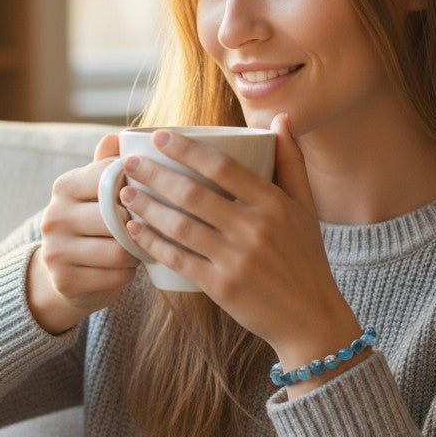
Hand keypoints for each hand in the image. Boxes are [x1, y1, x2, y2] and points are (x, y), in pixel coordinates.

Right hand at [27, 133, 139, 333]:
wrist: (64, 271)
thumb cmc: (92, 222)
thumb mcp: (96, 190)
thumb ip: (108, 164)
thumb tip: (117, 136)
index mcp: (64, 186)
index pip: (110, 178)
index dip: (136, 187)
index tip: (146, 194)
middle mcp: (54, 216)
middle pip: (117, 218)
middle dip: (139, 224)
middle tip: (150, 227)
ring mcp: (56, 251)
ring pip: (119, 251)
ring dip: (137, 251)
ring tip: (139, 247)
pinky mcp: (65, 281)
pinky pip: (115, 276)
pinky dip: (127, 273)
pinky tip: (126, 268)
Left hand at [119, 114, 360, 372]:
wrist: (311, 318)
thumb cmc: (305, 258)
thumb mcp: (305, 207)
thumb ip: (291, 161)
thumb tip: (279, 118)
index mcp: (273, 203)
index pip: (222, 166)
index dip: (186, 149)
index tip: (159, 137)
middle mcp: (254, 228)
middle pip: (193, 194)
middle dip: (154, 175)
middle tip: (129, 163)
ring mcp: (237, 259)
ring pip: (180, 226)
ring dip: (147, 207)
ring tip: (124, 193)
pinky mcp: (222, 286)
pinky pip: (178, 259)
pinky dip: (153, 243)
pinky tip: (134, 230)